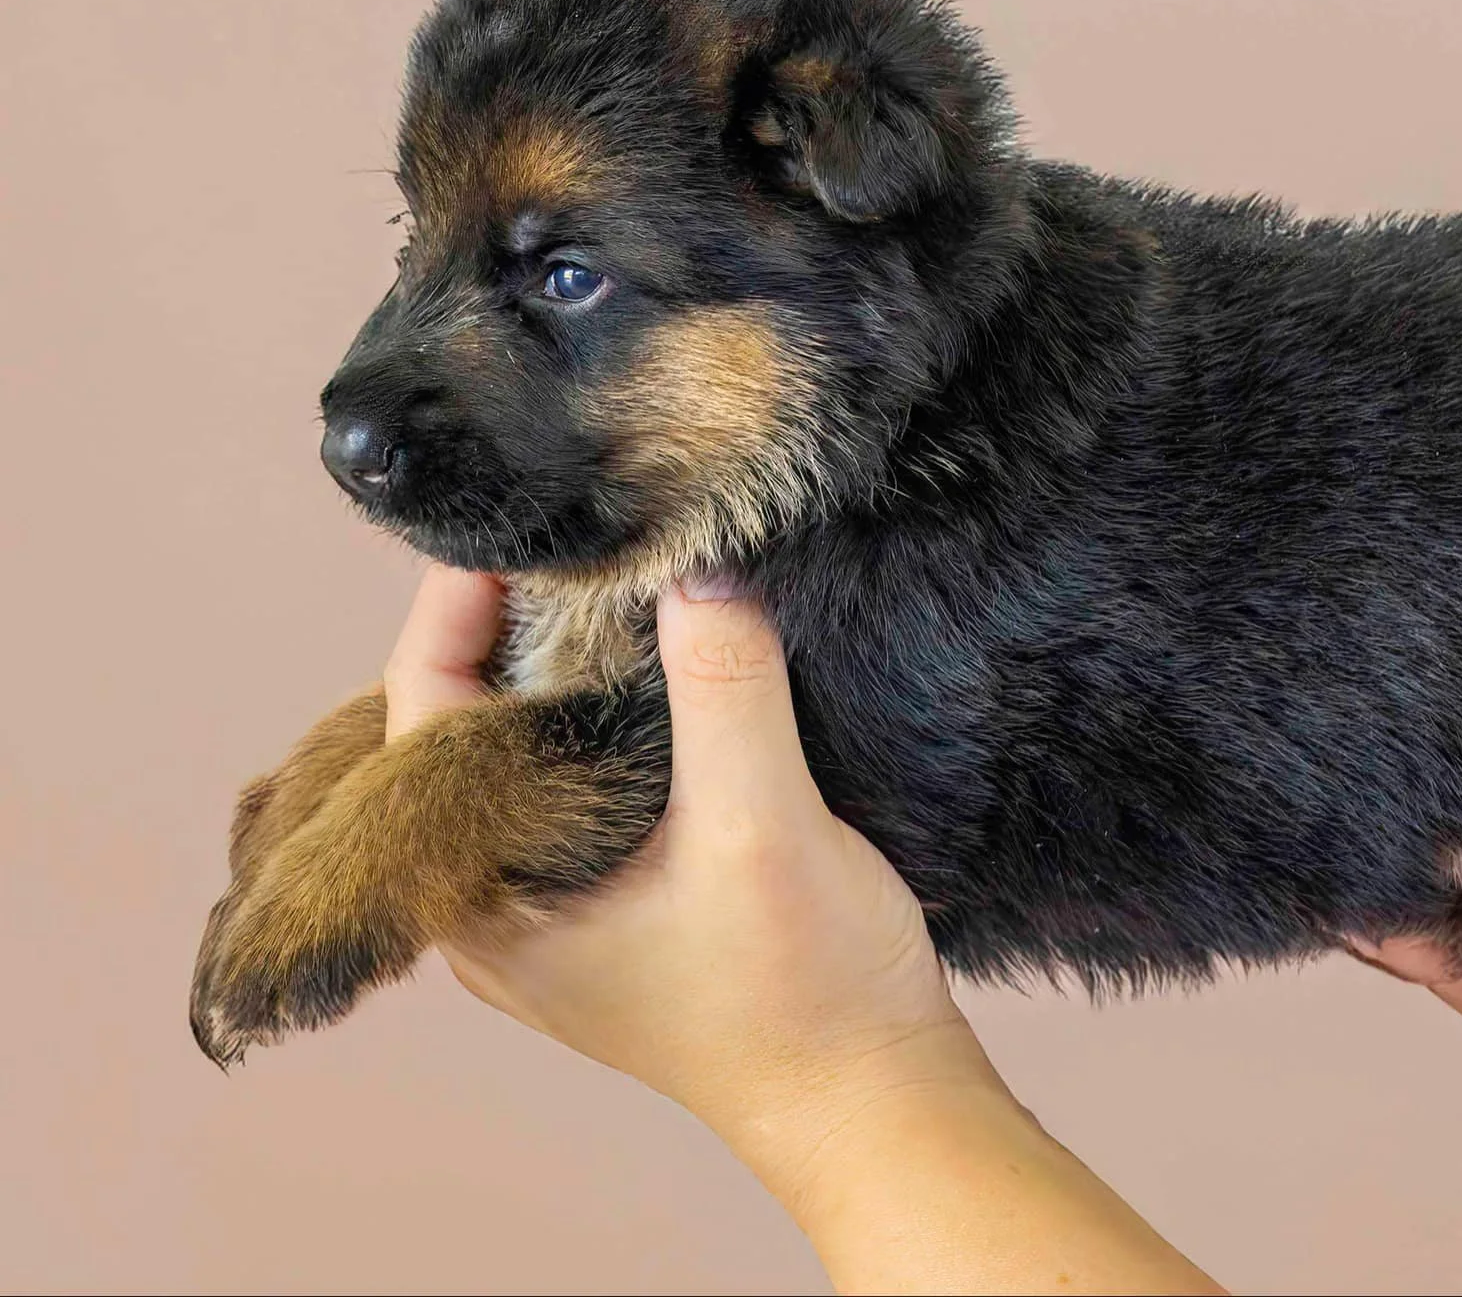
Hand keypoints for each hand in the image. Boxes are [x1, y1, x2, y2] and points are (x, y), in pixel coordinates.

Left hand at [386, 565, 1220, 1294]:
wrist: (871, 1099)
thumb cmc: (807, 992)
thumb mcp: (763, 828)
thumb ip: (726, 692)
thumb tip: (698, 563)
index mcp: (488, 902)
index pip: (422, 717)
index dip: (450, 611)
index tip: (509, 531)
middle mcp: (497, 911)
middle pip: (456, 733)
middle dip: (500, 632)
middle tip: (564, 541)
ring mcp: (553, 915)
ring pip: (517, 760)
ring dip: (549, 673)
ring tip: (602, 586)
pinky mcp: (612, 909)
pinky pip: (568, 787)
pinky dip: (591, 718)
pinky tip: (644, 672)